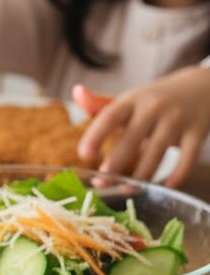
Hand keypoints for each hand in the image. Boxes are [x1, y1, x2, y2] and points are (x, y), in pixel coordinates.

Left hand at [74, 69, 209, 186]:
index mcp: (133, 99)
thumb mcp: (131, 98)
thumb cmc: (155, 99)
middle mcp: (154, 106)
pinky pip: (187, 157)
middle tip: (101, 182)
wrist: (203, 86)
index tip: (84, 155)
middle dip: (116, 162)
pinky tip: (167, 186)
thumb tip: (76, 92)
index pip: (111, 115)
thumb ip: (102, 103)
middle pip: (132, 137)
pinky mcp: (198, 131)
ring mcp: (178, 118)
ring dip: (142, 174)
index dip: (96, 135)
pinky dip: (178, 173)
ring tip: (127, 189)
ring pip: (157, 152)